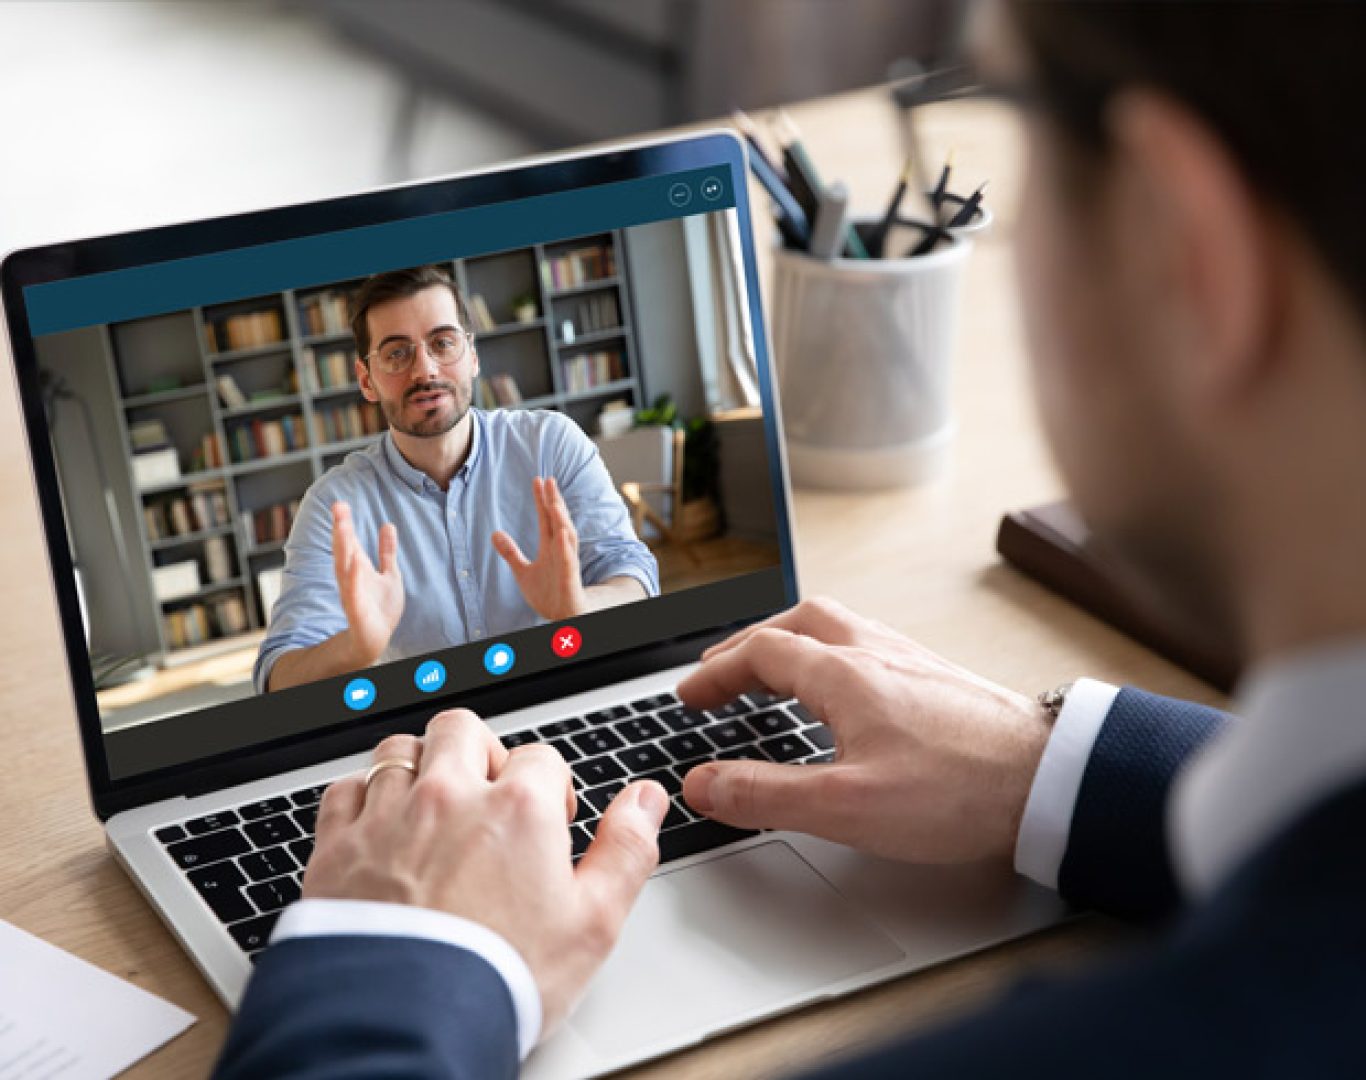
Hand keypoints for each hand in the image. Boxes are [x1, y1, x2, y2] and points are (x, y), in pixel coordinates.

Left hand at [304, 711, 668, 1035]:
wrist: (407, 1027)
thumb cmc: (501, 978)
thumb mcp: (594, 922)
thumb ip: (627, 849)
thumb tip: (646, 799)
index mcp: (517, 807)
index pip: (540, 757)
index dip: (550, 788)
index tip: (548, 825)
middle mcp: (448, 796)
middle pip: (462, 728)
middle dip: (480, 752)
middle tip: (488, 796)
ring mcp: (387, 817)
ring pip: (400, 750)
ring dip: (419, 767)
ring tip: (433, 808)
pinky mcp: (336, 848)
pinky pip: (345, 790)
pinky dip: (362, 799)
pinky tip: (378, 828)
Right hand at [332, 501, 403, 663]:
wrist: (375, 639)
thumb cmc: (380, 608)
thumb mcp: (389, 574)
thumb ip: (387, 551)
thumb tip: (388, 525)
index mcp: (358, 568)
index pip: (350, 541)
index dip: (344, 523)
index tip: (340, 503)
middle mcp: (352, 578)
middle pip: (344, 550)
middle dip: (341, 529)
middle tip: (338, 507)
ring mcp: (352, 594)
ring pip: (344, 568)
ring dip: (343, 548)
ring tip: (343, 528)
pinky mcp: (357, 611)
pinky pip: (353, 594)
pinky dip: (353, 579)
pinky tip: (354, 564)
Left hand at [492, 477, 587, 621]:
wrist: (562, 618)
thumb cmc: (548, 594)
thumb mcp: (523, 572)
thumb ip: (511, 553)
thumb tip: (495, 533)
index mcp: (550, 548)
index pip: (547, 519)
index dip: (542, 500)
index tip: (538, 480)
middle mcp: (561, 551)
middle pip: (558, 522)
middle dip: (554, 501)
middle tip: (549, 480)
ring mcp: (567, 564)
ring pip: (566, 537)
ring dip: (561, 519)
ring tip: (554, 502)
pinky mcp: (571, 579)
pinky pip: (569, 561)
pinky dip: (566, 548)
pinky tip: (563, 534)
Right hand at [676, 598, 1051, 863]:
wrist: (1049, 780)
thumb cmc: (958, 791)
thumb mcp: (845, 805)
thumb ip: (765, 794)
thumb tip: (702, 785)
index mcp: (844, 673)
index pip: (759, 652)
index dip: (715, 672)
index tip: (689, 696)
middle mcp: (876, 652)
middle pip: (796, 622)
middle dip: (749, 644)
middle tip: (722, 672)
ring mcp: (911, 660)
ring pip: (835, 626)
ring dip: (791, 640)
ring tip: (773, 670)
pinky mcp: (937, 678)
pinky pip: (867, 643)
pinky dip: (830, 653)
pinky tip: (844, 686)